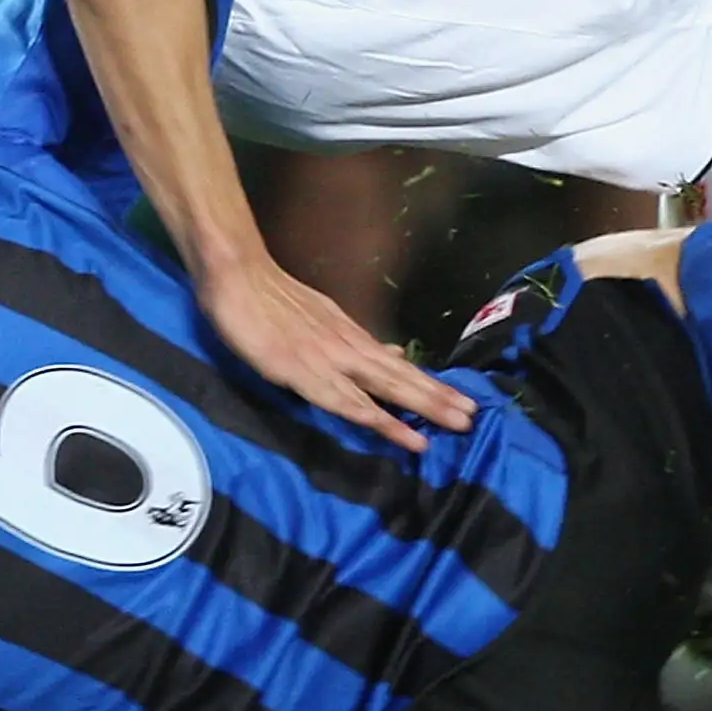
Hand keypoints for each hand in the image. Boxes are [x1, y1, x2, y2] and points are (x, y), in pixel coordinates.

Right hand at [198, 250, 474, 452]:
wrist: (237, 274)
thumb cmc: (268, 297)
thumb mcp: (321, 316)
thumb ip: (354, 339)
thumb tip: (392, 350)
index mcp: (350, 336)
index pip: (397, 365)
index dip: (428, 384)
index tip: (460, 399)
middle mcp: (349, 347)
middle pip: (401, 376)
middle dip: (438, 397)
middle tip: (474, 416)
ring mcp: (330, 359)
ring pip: (387, 388)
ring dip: (424, 407)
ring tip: (458, 423)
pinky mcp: (306, 373)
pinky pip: (350, 403)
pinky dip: (381, 422)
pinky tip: (403, 436)